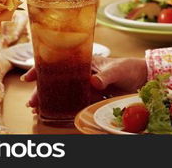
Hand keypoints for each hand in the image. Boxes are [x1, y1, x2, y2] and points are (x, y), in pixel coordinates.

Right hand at [22, 56, 147, 110]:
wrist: (142, 78)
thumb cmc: (129, 68)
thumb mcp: (118, 70)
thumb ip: (106, 76)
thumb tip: (93, 82)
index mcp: (84, 60)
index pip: (58, 61)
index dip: (41, 68)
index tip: (28, 77)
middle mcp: (81, 72)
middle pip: (57, 79)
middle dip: (41, 89)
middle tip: (31, 102)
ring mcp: (84, 84)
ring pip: (62, 91)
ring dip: (49, 99)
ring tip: (37, 108)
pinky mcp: (91, 96)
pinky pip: (73, 101)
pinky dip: (62, 106)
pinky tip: (53, 112)